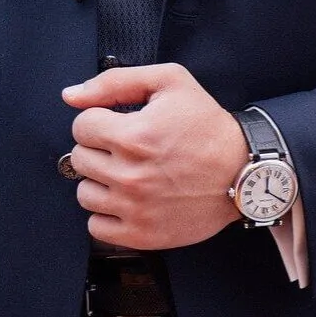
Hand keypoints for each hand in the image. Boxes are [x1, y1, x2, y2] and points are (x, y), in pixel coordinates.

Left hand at [63, 63, 248, 248]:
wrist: (244, 173)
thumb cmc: (210, 128)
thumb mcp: (171, 83)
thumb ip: (116, 82)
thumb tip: (71, 97)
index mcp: (134, 136)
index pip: (81, 127)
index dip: (100, 121)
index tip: (121, 127)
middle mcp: (131, 175)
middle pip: (80, 159)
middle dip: (101, 151)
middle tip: (129, 151)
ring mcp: (135, 208)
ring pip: (85, 194)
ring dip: (102, 183)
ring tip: (130, 176)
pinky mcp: (142, 234)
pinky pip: (97, 228)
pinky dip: (108, 215)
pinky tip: (130, 202)